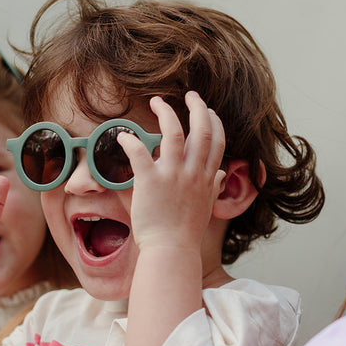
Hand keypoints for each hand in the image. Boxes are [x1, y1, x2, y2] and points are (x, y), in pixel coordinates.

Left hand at [120, 92, 225, 255]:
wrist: (172, 250)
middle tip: (191, 95)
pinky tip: (123, 135)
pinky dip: (131, 141)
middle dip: (198, 107)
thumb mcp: (206, 206)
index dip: (214, 122)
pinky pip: (140, 152)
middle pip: (202, 129)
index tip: (208, 111)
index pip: (217, 141)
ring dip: (166, 112)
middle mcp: (194, 173)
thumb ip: (214, 187)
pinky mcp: (151, 181)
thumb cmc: (186, 232)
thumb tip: (222, 175)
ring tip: (158, 101)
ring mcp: (173, 176)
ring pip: (174, 132)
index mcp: (207, 178)